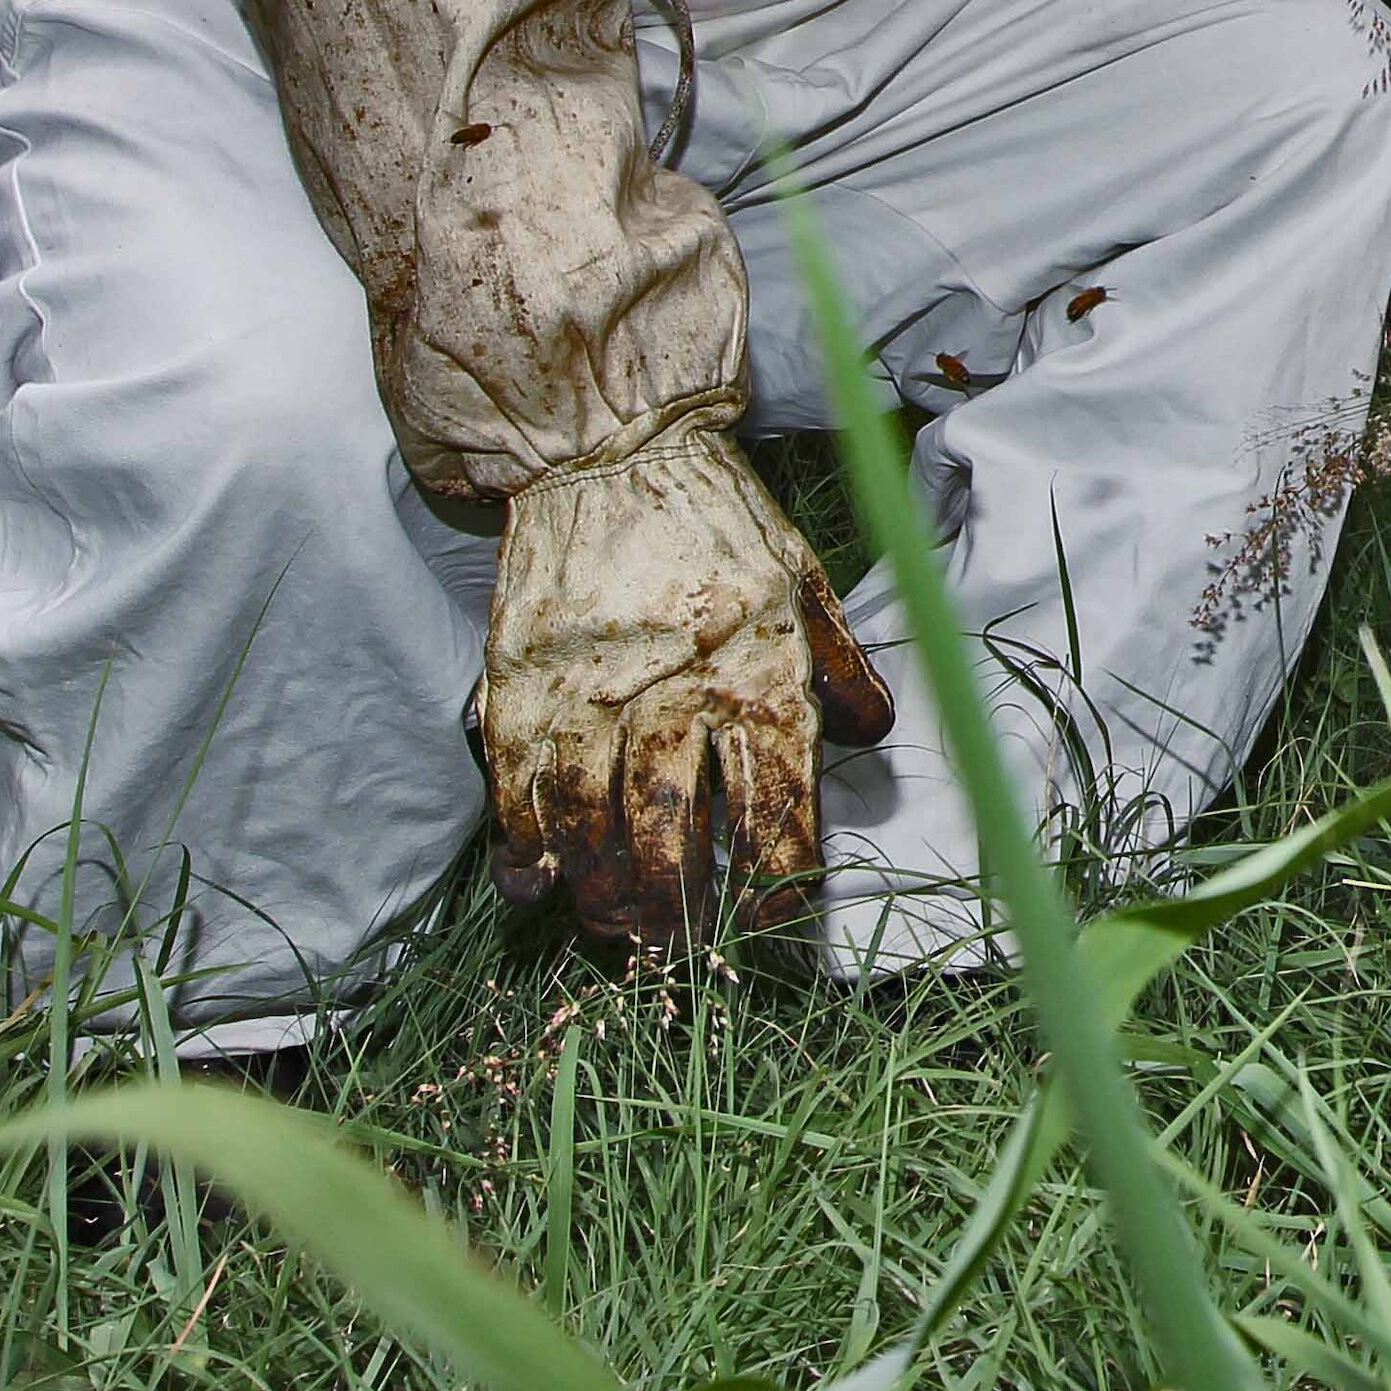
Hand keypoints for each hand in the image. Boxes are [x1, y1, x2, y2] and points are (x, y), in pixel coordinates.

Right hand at [479, 398, 896, 953]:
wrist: (607, 445)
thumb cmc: (717, 519)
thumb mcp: (803, 578)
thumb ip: (840, 665)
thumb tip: (874, 739)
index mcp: (756, 664)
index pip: (775, 796)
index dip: (777, 875)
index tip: (774, 916)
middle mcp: (673, 685)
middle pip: (672, 827)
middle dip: (680, 905)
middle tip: (681, 944)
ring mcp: (587, 687)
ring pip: (588, 820)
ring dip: (601, 889)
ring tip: (617, 925)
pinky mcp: (520, 682)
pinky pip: (516, 786)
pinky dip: (521, 845)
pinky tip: (533, 882)